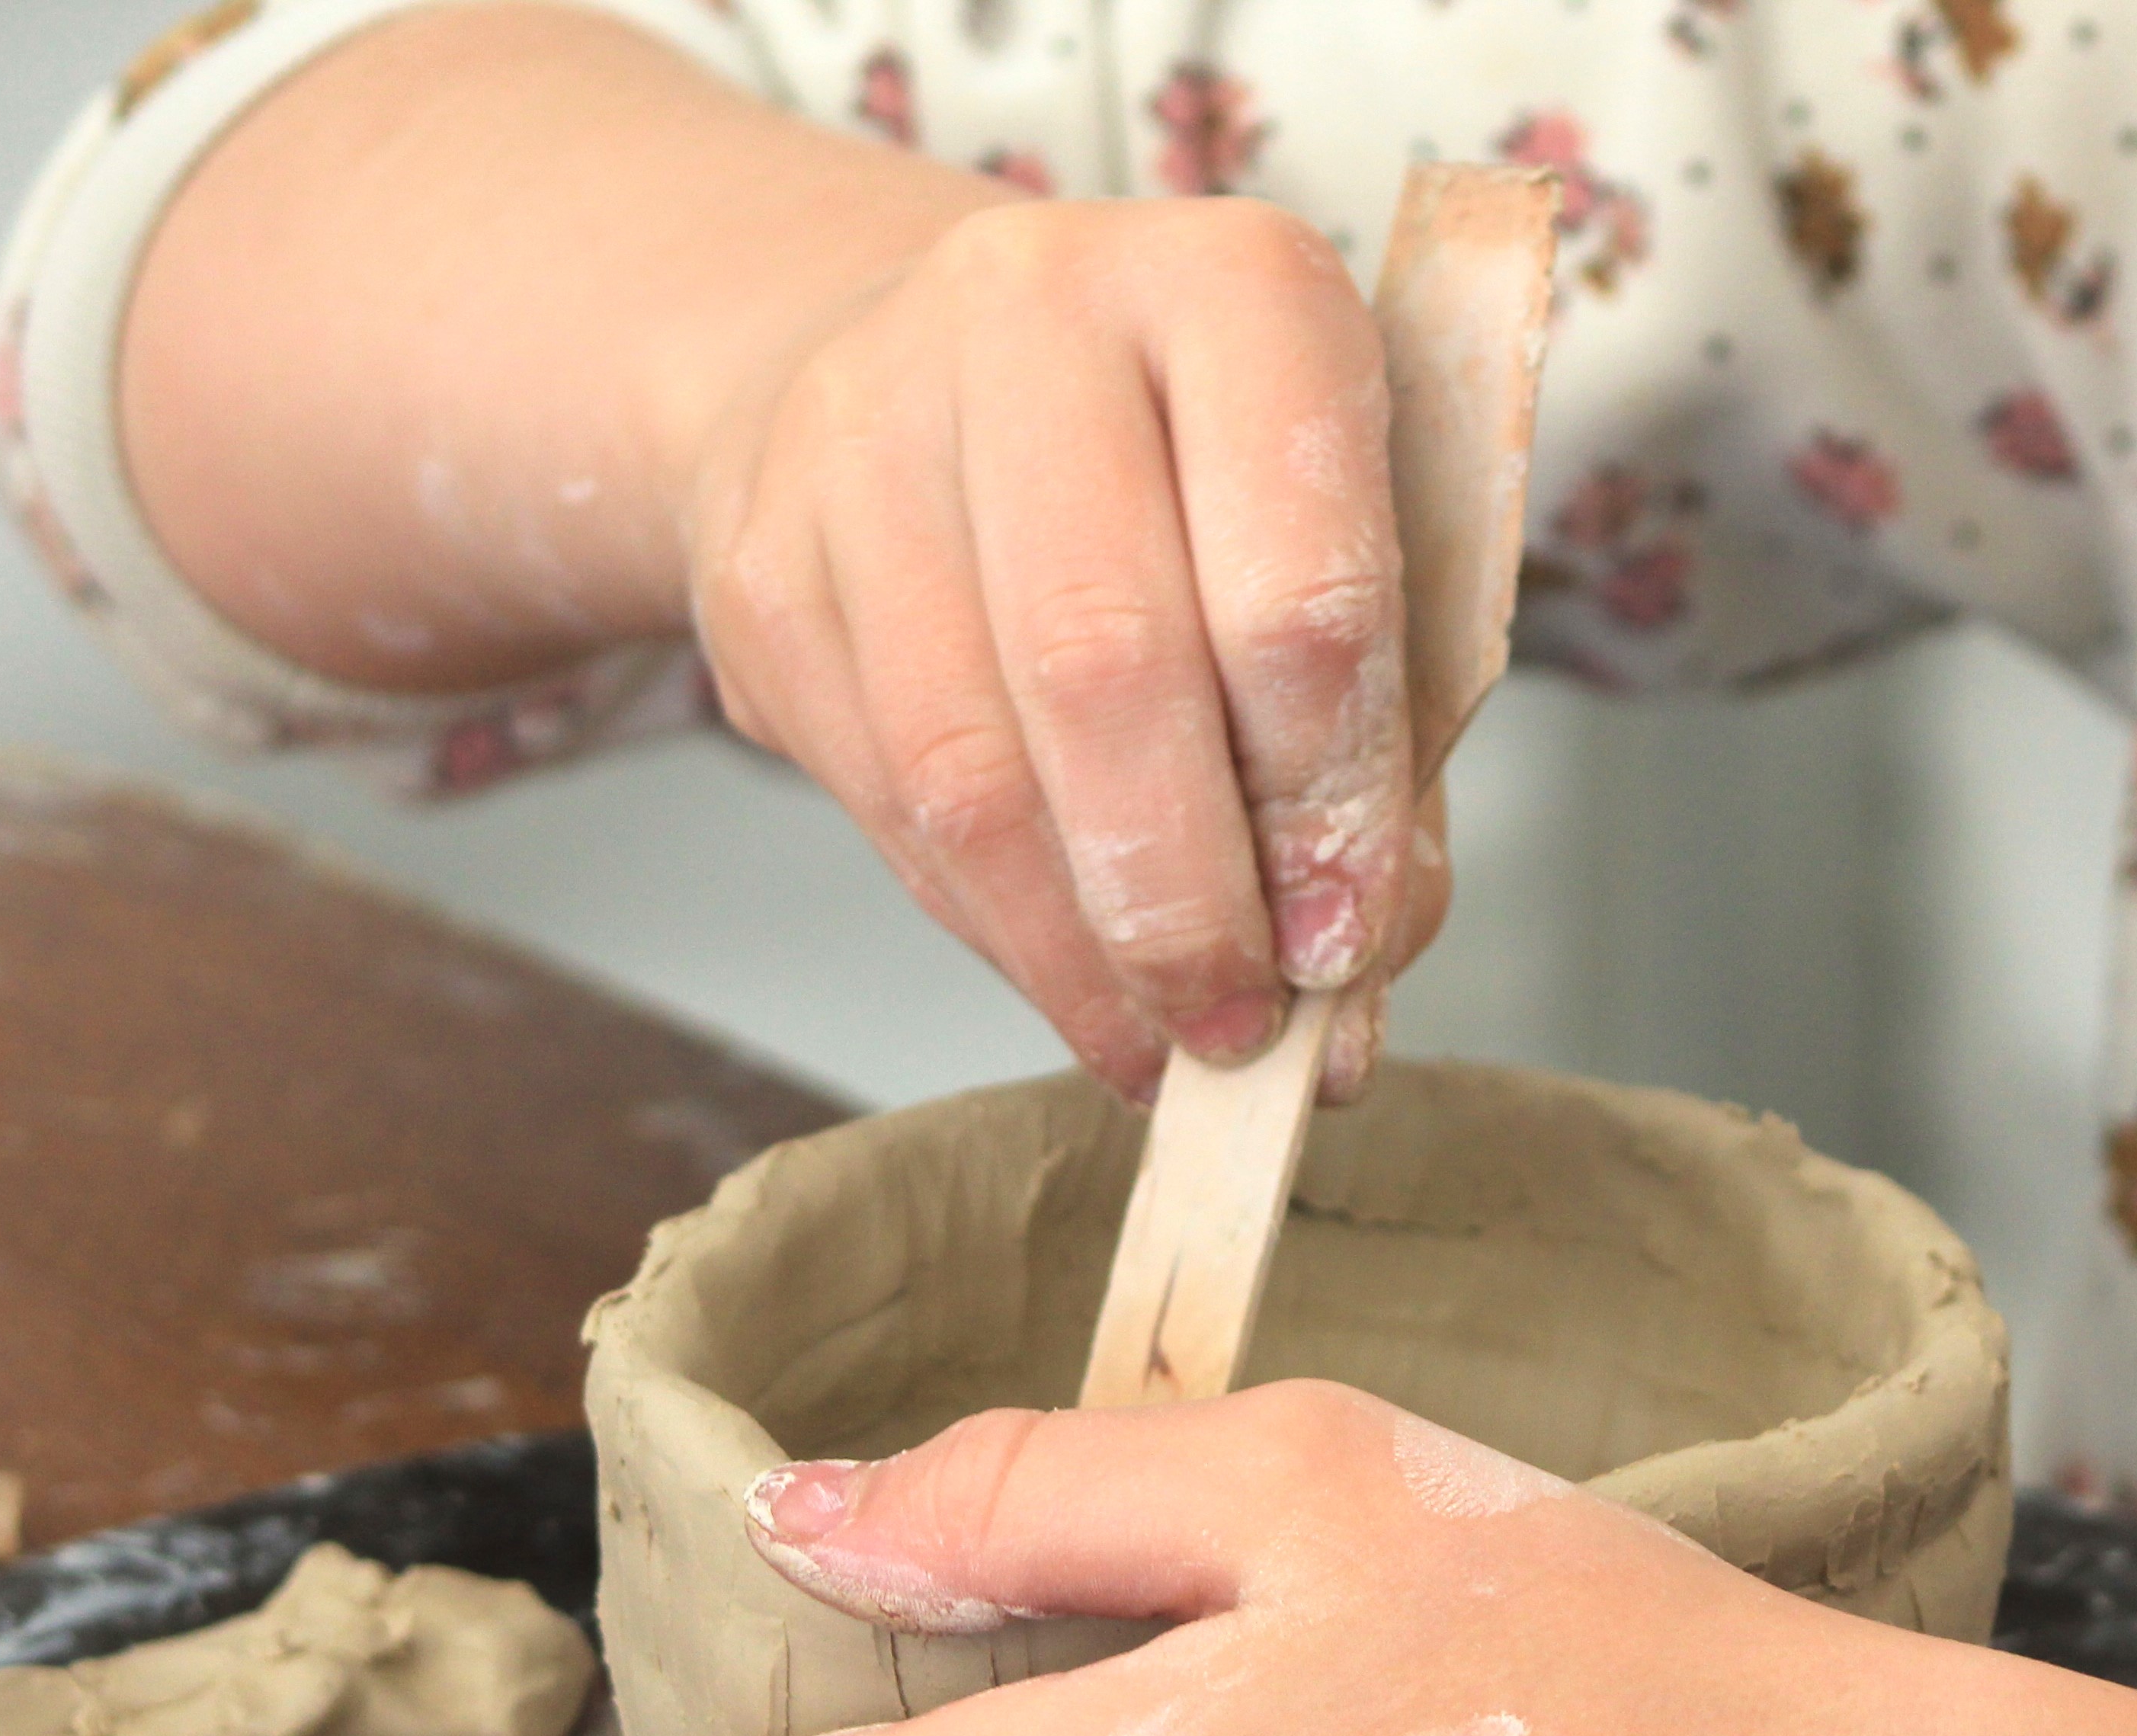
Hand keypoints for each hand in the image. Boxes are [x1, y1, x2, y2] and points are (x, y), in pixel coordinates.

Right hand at [680, 200, 1435, 1100]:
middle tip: (1246, 1030)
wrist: (909, 359)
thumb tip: (1357, 970)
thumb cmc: (1180, 464)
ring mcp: (864, 432)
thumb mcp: (1335, 532)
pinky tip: (1066, 979)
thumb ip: (1375, 737)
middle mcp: (1031, 318)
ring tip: (1164, 1046)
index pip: (1293, 582)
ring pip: (970, 763)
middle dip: (1188, 900)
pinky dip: (991, 925)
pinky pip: (883, 798)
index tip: (1349, 939)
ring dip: (1080, 948)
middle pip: (1107, 669)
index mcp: (1233, 288)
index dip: (1329, 798)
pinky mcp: (761, 562)